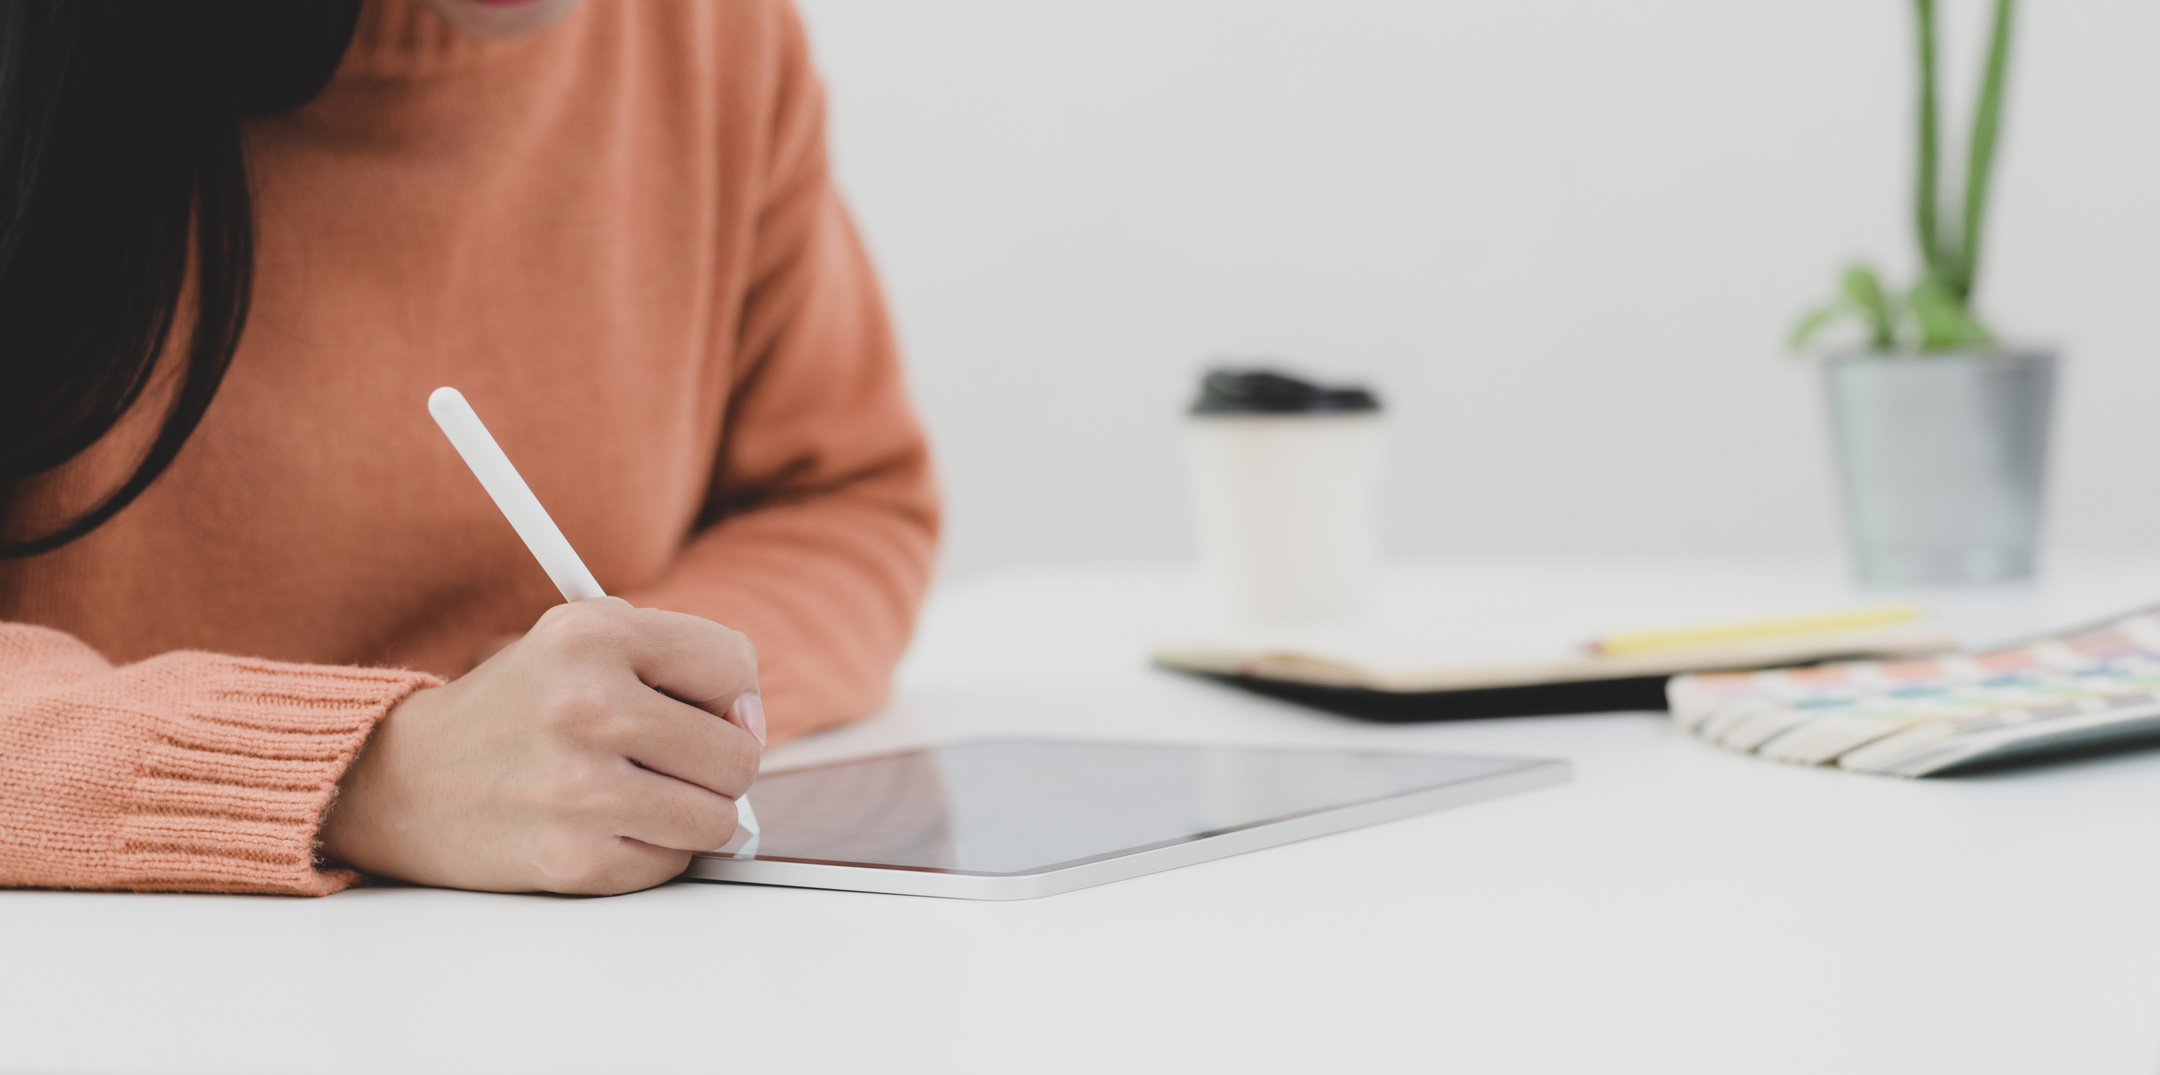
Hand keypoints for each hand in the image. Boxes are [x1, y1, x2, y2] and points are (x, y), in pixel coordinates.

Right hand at [321, 598, 765, 894]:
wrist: (396, 781)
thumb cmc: (511, 710)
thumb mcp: (576, 642)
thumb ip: (674, 660)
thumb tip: (752, 723)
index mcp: (591, 633)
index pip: (734, 663)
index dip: (732, 695)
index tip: (709, 710)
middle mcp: (586, 705)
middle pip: (739, 754)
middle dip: (715, 764)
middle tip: (666, 761)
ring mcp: (579, 788)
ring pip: (719, 819)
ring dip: (689, 814)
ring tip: (635, 794)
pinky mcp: (572, 858)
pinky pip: (671, 864)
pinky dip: (650, 851)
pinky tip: (600, 826)